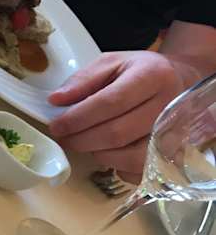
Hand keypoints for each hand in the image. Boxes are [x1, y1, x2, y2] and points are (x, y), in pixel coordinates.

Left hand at [49, 51, 183, 176]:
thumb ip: (83, 80)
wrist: (179, 82)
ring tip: (85, 142)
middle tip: (63, 138)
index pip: (110, 102)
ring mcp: (174, 134)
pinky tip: (108, 152)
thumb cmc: (139, 73)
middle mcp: (169, 106)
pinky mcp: (172, 155)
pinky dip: (116, 167)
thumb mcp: (112, 63)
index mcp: (153, 76)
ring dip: (97, 154)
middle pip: (118, 133)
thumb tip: (56, 101)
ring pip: (128, 157)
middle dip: (82, 140)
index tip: (56, 125)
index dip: (79, 118)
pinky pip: (138, 171)